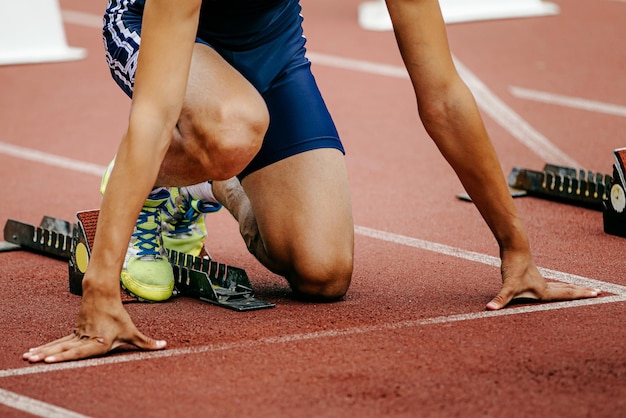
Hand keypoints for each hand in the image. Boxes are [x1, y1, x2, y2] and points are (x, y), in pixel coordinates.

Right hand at [23, 291, 165, 362]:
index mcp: (97, 341)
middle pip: (63, 349)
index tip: (50, 360)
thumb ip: (146, 342)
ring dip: (42, 352)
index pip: (79, 351)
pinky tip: (32, 354)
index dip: (65, 357)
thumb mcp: (131, 330)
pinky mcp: (72, 332)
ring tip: (27, 358)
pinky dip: (44, 348)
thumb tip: (164, 346)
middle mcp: (84, 339)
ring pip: (56, 345)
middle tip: (33, 361)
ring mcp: (76, 335)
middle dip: (47, 356)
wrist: (101, 293)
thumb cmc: (116, 314)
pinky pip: (56, 342)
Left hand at [486, 250, 599, 309]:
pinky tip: (558, 285)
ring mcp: (538, 279)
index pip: (567, 295)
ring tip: (582, 290)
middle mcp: (544, 285)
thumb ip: (500, 299)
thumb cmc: (513, 266)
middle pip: (567, 289)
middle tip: (598, 292)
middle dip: (581, 292)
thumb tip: (489, 309)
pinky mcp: (531, 274)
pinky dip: (559, 285)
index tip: (597, 294)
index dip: (581, 295)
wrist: (513, 246)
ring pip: (560, 285)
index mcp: (543, 290)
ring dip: (571, 288)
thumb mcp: (507, 286)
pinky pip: (550, 283)